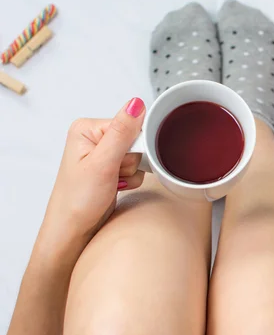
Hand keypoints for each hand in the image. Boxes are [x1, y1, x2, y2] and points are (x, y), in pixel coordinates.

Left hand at [38, 98, 145, 257]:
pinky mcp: (111, 168)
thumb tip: (136, 104)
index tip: (120, 161)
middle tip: (113, 174)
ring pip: (138, 156)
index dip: (131, 145)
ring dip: (130, 173)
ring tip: (111, 183)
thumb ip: (122, 132)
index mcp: (87, 129)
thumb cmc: (77, 200)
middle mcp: (94, 138)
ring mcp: (103, 154)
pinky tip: (115, 187)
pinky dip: (130, 180)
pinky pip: (137, 169)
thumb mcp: (102, 163)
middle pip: (135, 140)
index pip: (128, 124)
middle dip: (130, 161)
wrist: (74, 230)